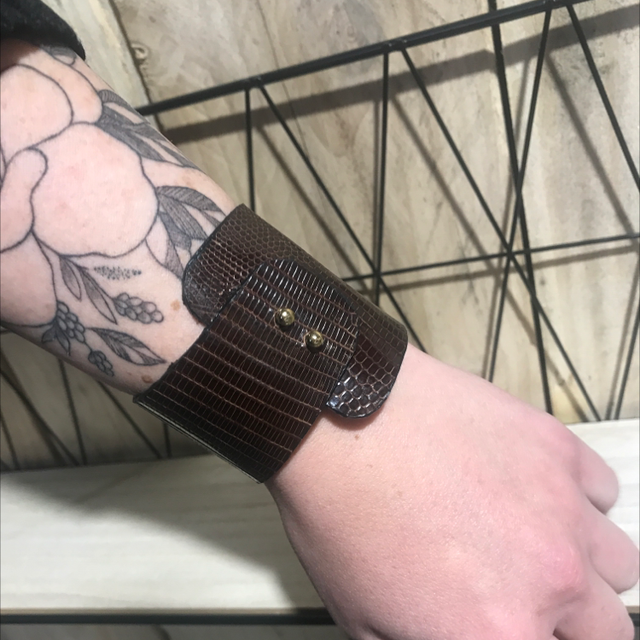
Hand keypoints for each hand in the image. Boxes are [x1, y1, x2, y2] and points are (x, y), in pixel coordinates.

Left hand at [266, 344, 638, 639]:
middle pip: (609, 631)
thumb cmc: (339, 515)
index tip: (511, 626)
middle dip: (572, 627)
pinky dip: (578, 500)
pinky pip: (602, 490)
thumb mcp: (365, 618)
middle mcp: (550, 578)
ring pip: (619, 563)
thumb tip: (463, 636)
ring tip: (533, 543)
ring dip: (586, 567)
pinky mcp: (556, 446)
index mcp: (501, 634)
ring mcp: (562, 506)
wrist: (339, 420)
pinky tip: (534, 490)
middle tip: (526, 599)